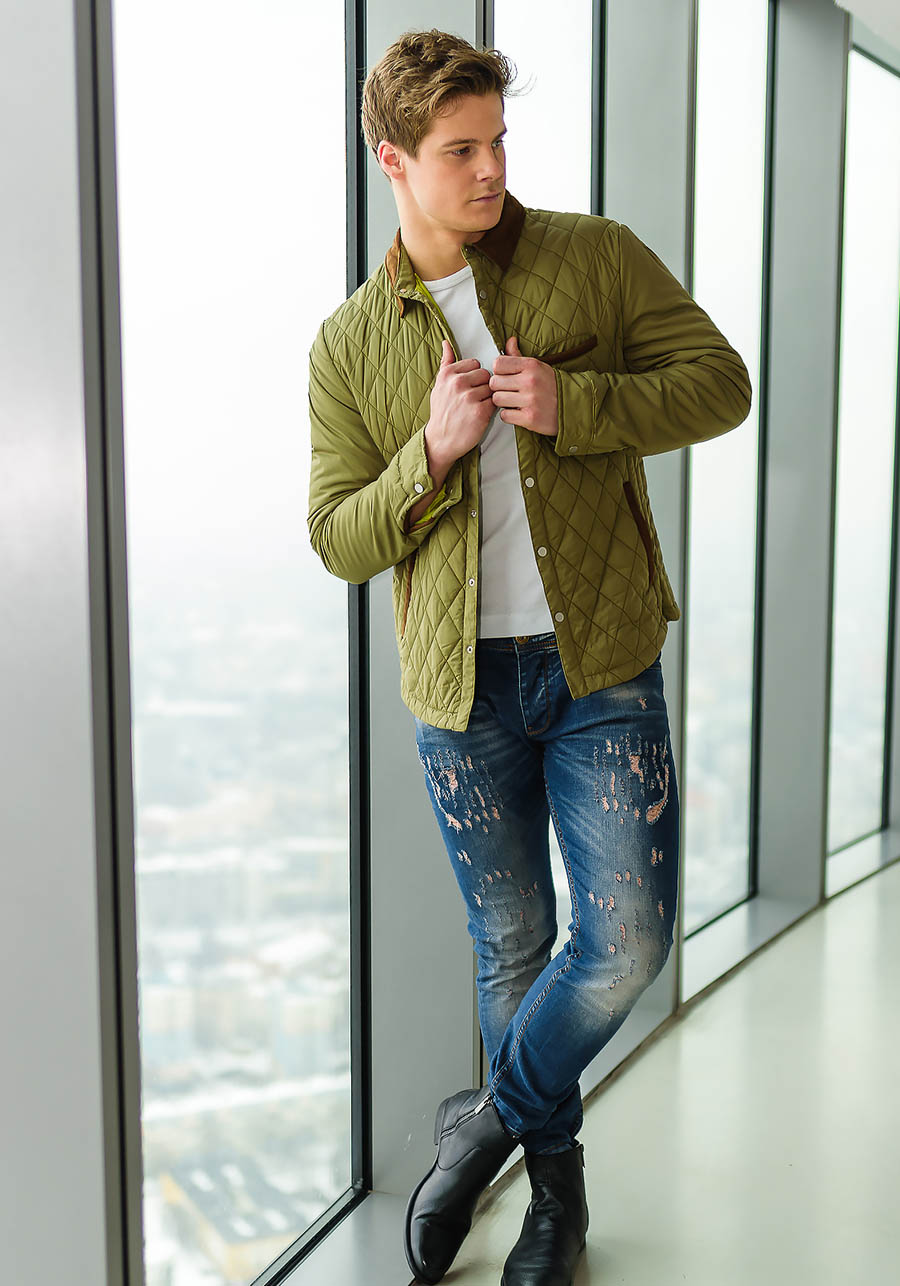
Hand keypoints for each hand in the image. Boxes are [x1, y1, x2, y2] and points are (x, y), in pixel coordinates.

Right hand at [425, 340, 494, 473]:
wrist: (441, 440)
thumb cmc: (442, 412)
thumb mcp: (439, 385)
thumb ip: (446, 363)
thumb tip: (446, 343)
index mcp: (448, 374)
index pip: (475, 364)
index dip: (474, 377)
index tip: (468, 388)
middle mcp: (458, 383)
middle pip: (485, 374)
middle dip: (483, 386)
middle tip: (473, 399)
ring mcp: (469, 397)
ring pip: (491, 388)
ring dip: (487, 397)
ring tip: (476, 407)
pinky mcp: (480, 412)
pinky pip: (495, 402)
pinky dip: (491, 409)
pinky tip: (480, 415)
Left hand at [489, 335, 558, 436]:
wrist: (575, 407)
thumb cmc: (554, 387)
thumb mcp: (539, 366)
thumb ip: (519, 356)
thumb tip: (510, 341)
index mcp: (531, 365)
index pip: (498, 364)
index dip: (499, 371)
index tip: (506, 376)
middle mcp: (530, 381)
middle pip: (495, 382)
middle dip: (499, 388)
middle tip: (510, 391)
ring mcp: (530, 400)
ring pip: (497, 399)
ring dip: (503, 402)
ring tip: (514, 401)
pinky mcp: (530, 418)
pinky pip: (505, 415)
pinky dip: (509, 416)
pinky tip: (519, 412)